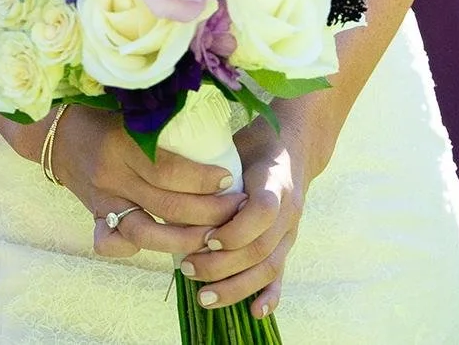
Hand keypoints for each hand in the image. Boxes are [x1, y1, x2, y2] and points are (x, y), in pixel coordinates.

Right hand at [31, 105, 241, 260]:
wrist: (56, 132)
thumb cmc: (106, 113)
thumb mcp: (134, 109)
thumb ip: (166, 117)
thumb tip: (216, 123)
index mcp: (123, 143)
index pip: (169, 169)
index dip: (203, 179)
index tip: (230, 179)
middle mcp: (112, 176)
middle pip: (166, 205)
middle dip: (208, 213)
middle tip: (237, 211)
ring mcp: (102, 201)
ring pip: (145, 234)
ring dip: (183, 240)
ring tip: (213, 238)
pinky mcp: (94, 217)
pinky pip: (112, 244)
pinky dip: (135, 251)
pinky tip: (163, 248)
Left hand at [177, 119, 310, 319]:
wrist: (291, 148)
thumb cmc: (250, 146)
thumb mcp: (231, 145)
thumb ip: (208, 168)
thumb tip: (167, 187)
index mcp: (275, 180)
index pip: (263, 211)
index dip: (235, 229)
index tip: (207, 238)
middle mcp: (288, 210)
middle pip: (260, 248)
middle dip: (222, 265)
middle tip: (187, 268)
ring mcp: (289, 231)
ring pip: (269, 268)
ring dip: (236, 286)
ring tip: (204, 298)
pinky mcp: (286, 245)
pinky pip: (281, 275)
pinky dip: (270, 296)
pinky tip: (255, 313)